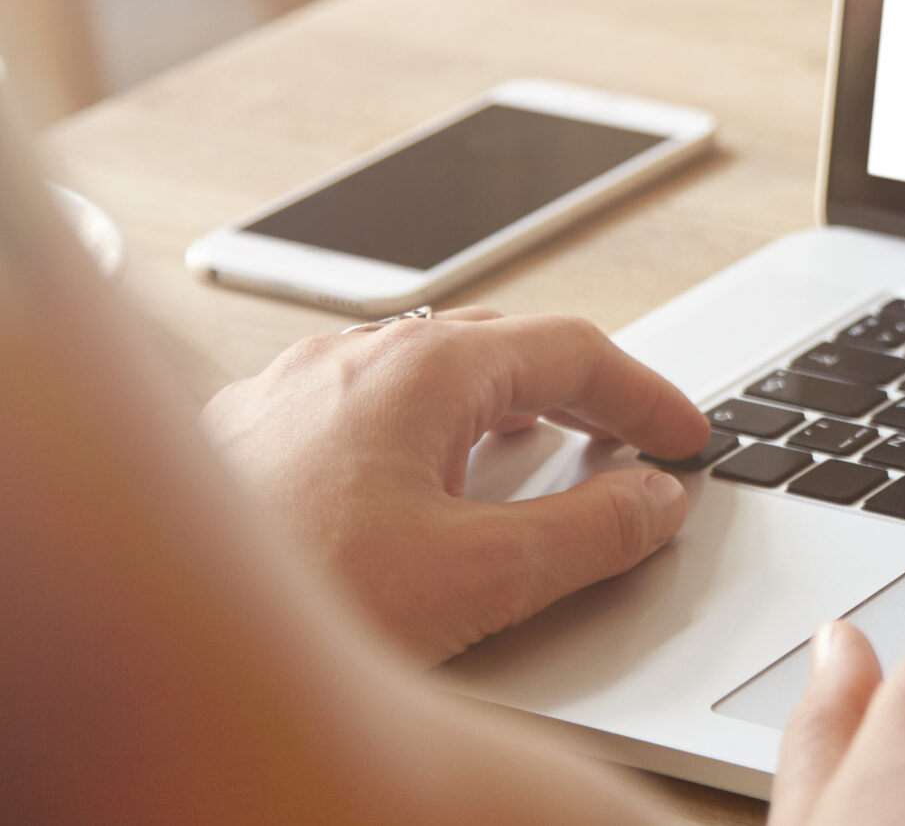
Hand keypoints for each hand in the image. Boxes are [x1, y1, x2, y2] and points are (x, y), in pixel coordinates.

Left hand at [203, 307, 711, 662]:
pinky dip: (423, 437)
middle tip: (629, 444)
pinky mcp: (246, 440)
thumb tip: (653, 501)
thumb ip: (589, 533)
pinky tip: (416, 493)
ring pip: (424, 375)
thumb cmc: (293, 598)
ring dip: (497, 411)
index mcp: (423, 365)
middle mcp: (353, 356)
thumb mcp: (477, 577)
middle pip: (501, 347)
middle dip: (577, 392)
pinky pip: (360, 410)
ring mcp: (290, 391)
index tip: (686, 440)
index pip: (574, 349)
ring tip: (536, 460)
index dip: (646, 397)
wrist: (140, 636)